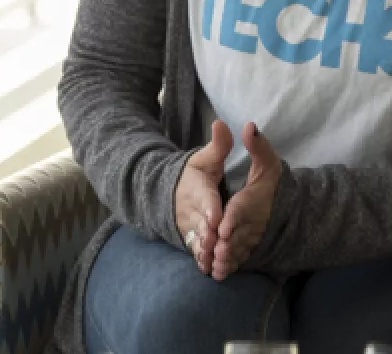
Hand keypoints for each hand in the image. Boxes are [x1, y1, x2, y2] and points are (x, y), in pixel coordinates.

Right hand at [175, 119, 231, 275]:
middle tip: (217, 242)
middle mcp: (192, 210)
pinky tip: (208, 270)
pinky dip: (201, 260)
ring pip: (197, 240)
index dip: (210, 207)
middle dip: (208, 233)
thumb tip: (221, 122)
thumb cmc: (195, 174)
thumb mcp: (205, 158)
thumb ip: (218, 145)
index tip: (217, 216)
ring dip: (204, 250)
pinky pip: (195, 251)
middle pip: (201, 223)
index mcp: (198, 188)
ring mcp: (190, 227)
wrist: (170, 194)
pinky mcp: (191, 239)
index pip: (205, 198)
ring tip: (212, 260)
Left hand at [211, 122, 281, 280]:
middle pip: (239, 233)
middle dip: (228, 243)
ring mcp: (252, 236)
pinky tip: (218, 274)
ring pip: (239, 249)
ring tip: (216, 266)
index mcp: (254, 199)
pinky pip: (240, 258)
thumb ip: (258, 145)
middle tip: (216, 251)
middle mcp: (253, 221)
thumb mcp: (268, 161)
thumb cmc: (273, 182)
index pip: (243, 209)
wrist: (288, 206)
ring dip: (228, 259)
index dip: (233, 218)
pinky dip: (231, 267)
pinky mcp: (250, 247)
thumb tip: (250, 125)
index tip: (223, 227)